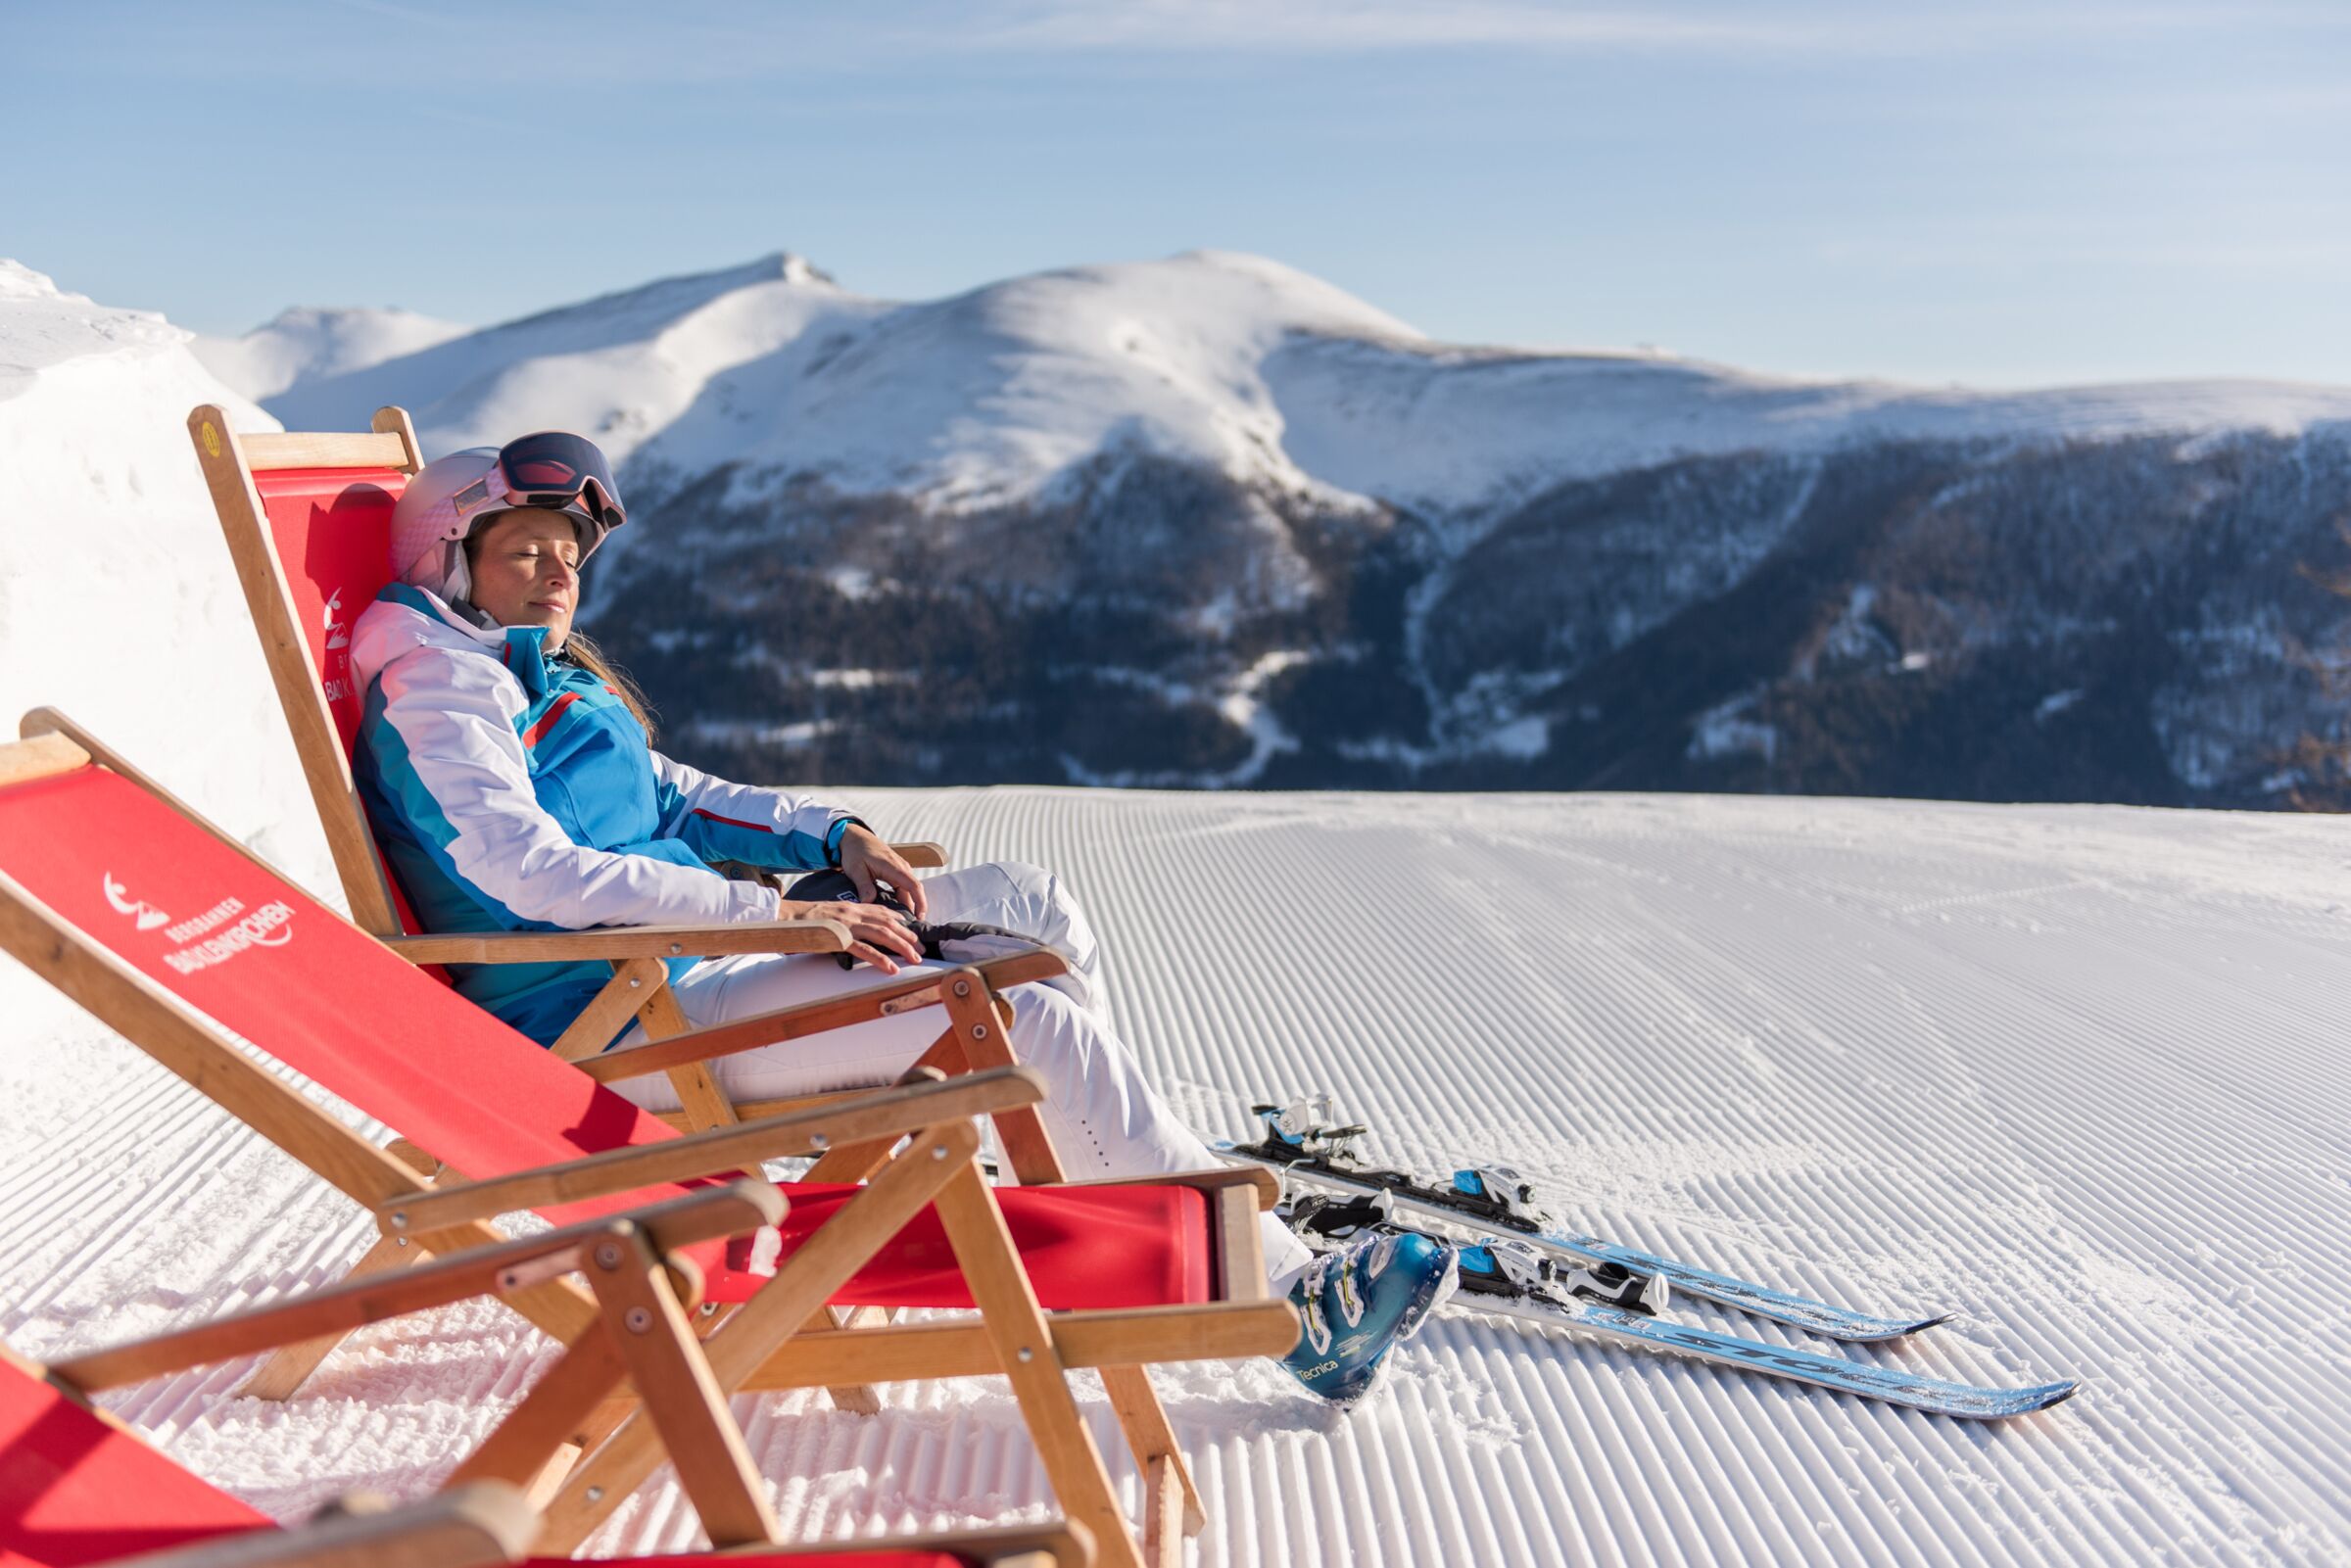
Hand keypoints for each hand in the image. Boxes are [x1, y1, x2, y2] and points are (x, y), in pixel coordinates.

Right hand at [781, 897, 921, 973]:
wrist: (785, 918)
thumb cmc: (804, 920)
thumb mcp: (830, 915)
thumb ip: (845, 920)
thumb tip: (855, 932)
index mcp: (851, 907)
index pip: (882, 911)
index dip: (899, 920)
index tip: (912, 930)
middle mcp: (853, 914)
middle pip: (888, 924)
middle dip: (908, 936)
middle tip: (921, 948)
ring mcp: (847, 926)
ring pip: (882, 935)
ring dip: (902, 947)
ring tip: (915, 958)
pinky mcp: (839, 939)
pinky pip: (864, 950)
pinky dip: (880, 959)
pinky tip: (891, 968)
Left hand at [837, 824, 929, 918]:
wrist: (854, 837)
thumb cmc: (854, 852)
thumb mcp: (855, 870)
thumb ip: (864, 886)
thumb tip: (869, 903)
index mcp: (893, 867)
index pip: (914, 886)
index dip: (920, 903)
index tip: (920, 918)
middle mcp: (901, 867)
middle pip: (914, 891)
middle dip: (916, 909)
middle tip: (910, 928)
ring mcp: (901, 868)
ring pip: (910, 890)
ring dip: (909, 905)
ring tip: (904, 923)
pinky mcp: (897, 871)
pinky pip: (905, 887)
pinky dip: (904, 899)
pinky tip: (898, 911)